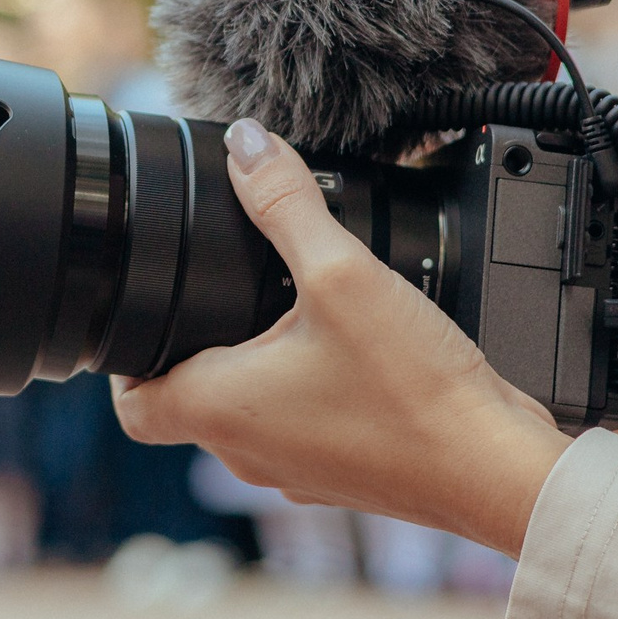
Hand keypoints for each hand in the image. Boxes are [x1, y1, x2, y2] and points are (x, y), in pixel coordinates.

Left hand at [110, 120, 571, 555]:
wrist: (496, 469)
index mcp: (220, 412)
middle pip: (188, 400)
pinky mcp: (344, 472)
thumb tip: (246, 146)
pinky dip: (306, 387)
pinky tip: (346, 346)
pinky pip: (301, 425)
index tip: (140, 314)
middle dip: (197, 344)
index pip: (131, 407)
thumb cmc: (415, 393)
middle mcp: (247, 452)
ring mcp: (297, 470)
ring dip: (256, 365)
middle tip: (220, 287)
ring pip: (248, 414)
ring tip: (286, 309)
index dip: (121, 364)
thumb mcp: (342, 275)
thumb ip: (286, 204)